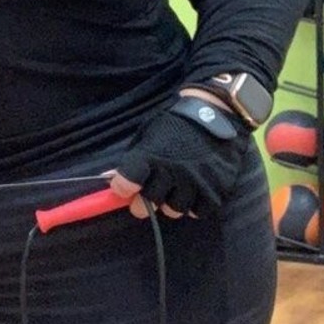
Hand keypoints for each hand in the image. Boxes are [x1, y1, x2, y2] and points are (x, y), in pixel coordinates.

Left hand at [109, 98, 251, 218]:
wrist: (215, 112)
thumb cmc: (175, 124)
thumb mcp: (147, 135)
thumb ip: (131, 160)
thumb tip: (107, 179)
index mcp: (150, 157)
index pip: (126, 184)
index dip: (123, 189)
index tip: (126, 187)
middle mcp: (171, 173)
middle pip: (148, 203)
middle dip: (145, 200)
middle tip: (151, 191)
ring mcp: (194, 183)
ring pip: (174, 210)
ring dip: (171, 203)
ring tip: (175, 189)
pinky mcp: (215, 189)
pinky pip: (199, 211)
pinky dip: (194, 205)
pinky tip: (193, 191)